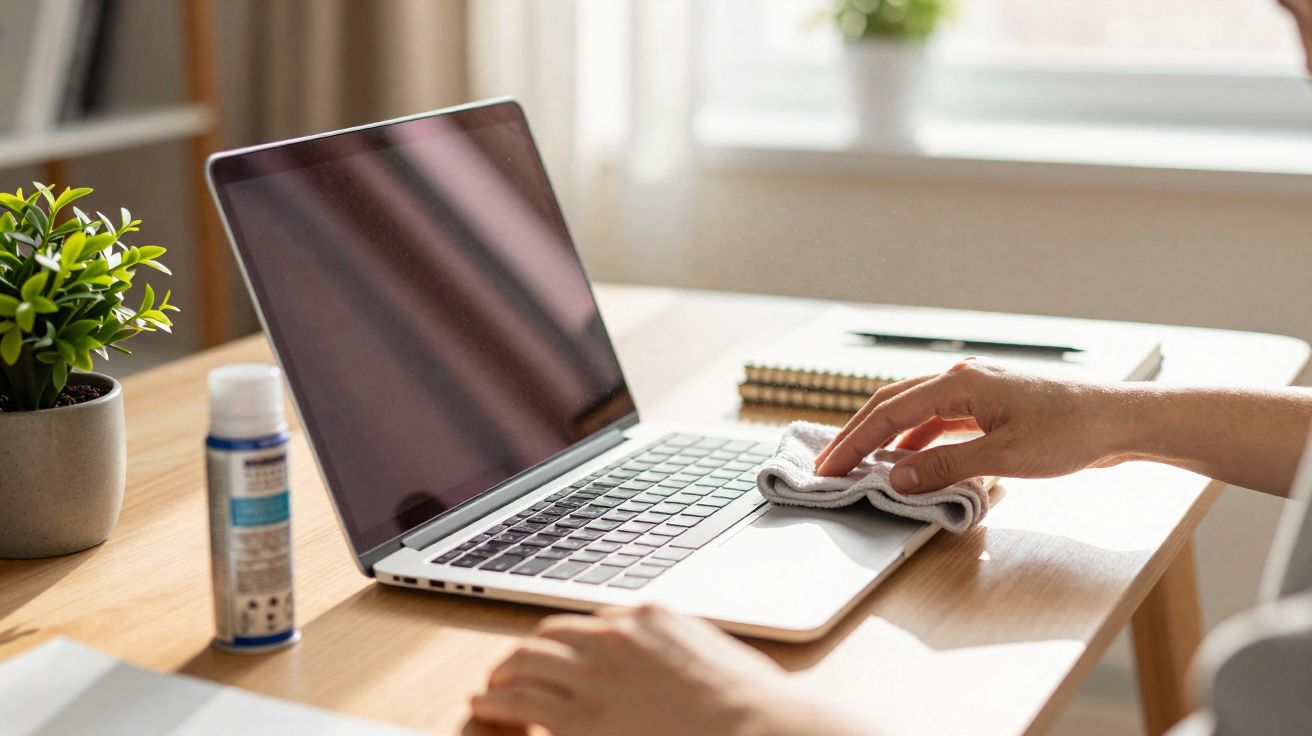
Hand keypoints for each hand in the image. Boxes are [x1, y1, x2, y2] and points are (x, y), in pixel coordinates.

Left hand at [471, 605, 873, 735]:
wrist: (758, 732)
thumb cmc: (754, 710)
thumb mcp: (724, 660)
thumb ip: (692, 653)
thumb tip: (696, 663)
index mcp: (653, 618)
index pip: (595, 623)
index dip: (573, 645)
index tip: (565, 658)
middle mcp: (616, 635)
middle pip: (552, 634)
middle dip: (532, 652)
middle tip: (515, 669)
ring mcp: (595, 672)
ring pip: (527, 660)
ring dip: (505, 673)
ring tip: (491, 688)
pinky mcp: (579, 716)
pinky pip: (520, 700)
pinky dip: (495, 701)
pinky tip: (483, 706)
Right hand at [814, 359, 1134, 491]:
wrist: (1119, 419)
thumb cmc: (1071, 432)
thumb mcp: (1004, 457)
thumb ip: (945, 467)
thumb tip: (895, 478)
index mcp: (959, 382)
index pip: (889, 411)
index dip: (854, 441)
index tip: (828, 468)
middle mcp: (961, 378)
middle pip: (892, 404)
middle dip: (857, 436)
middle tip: (829, 467)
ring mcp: (974, 390)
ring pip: (913, 411)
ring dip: (884, 438)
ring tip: (859, 466)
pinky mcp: (987, 405)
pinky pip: (936, 420)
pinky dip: (914, 441)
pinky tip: (906, 462)